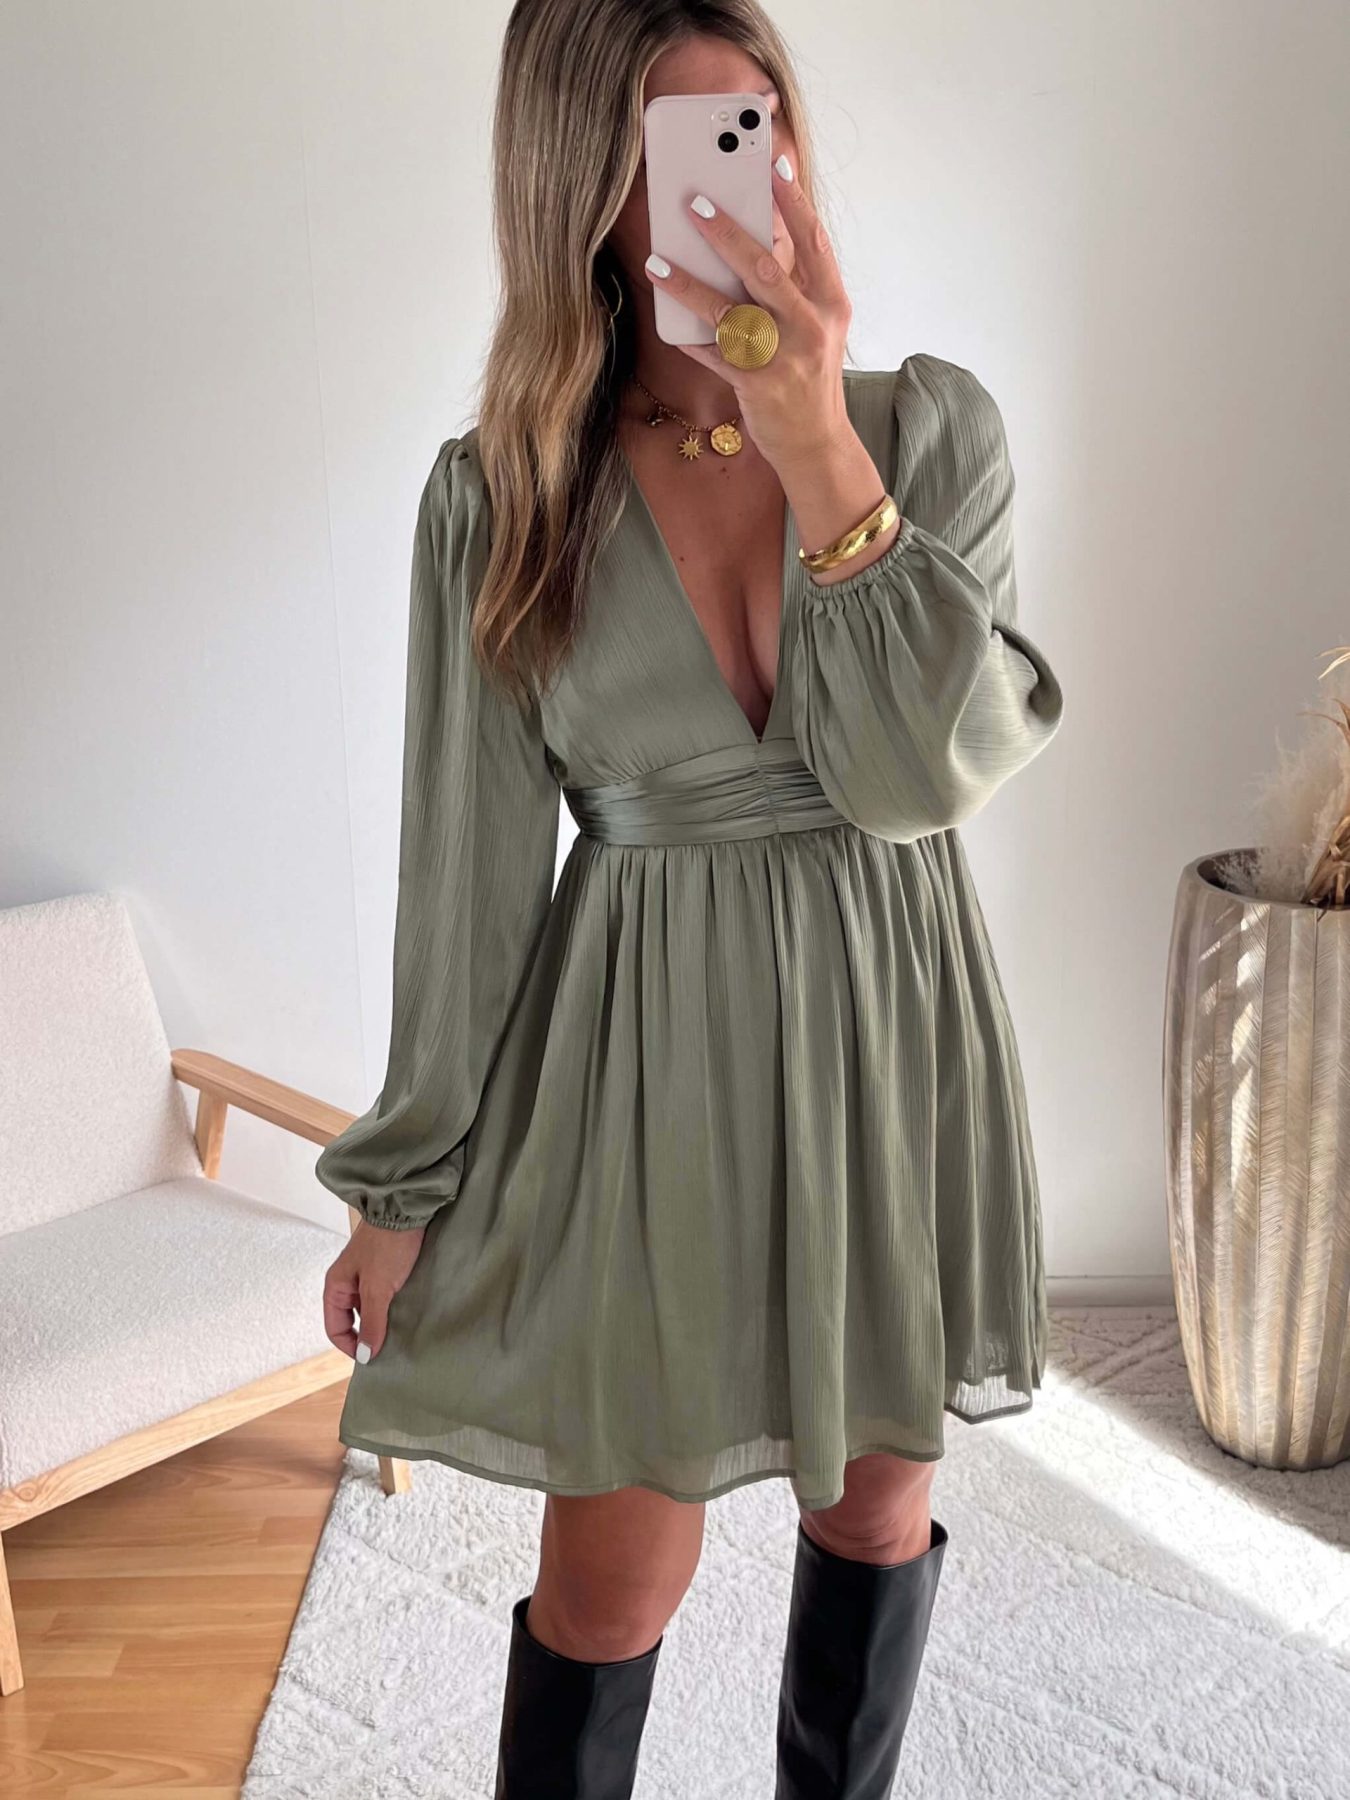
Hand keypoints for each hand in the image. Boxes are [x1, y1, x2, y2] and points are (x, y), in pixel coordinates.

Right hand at [323, 1218, 425, 1361]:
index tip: (371, 1358)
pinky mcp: (386, 1270)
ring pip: (370, 1310)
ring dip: (382, 1322)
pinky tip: (407, 1314)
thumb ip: (372, 1322)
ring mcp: (367, 1276)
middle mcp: (348, 1283)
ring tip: (400, 1333)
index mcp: (336, 1286)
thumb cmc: (387, 1245)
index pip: (335, 1328)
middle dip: (367, 1336)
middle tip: (388, 1349)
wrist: (406, 1209)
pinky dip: (393, 1309)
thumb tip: (365, 1355)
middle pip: (352, 1321)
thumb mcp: (378, 1288)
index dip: (350, 1346)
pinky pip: (384, 1298)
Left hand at [643, 156, 853, 472]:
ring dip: (688, 284)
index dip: (792, 200)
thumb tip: (752, 240)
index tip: (771, 163)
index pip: (814, 241)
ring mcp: (783, 357)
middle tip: (695, 204)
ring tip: (657, 261)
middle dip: (727, 233)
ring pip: (729, 311)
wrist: (817, 443)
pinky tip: (668, 322)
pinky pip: (713, 353)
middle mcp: (811, 326)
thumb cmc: (809, 377)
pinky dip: (688, 337)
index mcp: (832, 304)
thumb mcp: (817, 327)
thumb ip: (794, 287)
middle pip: (765, 269)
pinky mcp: (757, 385)